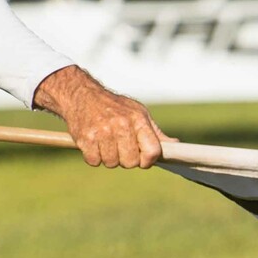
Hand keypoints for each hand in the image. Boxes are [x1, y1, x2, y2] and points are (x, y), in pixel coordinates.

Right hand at [35, 65, 164, 167]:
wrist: (82, 95)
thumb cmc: (114, 107)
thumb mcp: (138, 113)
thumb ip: (155, 133)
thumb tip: (175, 145)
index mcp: (138, 119)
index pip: (153, 151)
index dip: (148, 160)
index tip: (141, 158)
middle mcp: (121, 125)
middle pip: (131, 162)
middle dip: (126, 159)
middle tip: (119, 147)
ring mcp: (103, 131)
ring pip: (112, 163)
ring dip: (108, 158)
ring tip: (105, 143)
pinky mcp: (86, 138)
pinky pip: (94, 161)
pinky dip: (93, 157)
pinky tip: (94, 143)